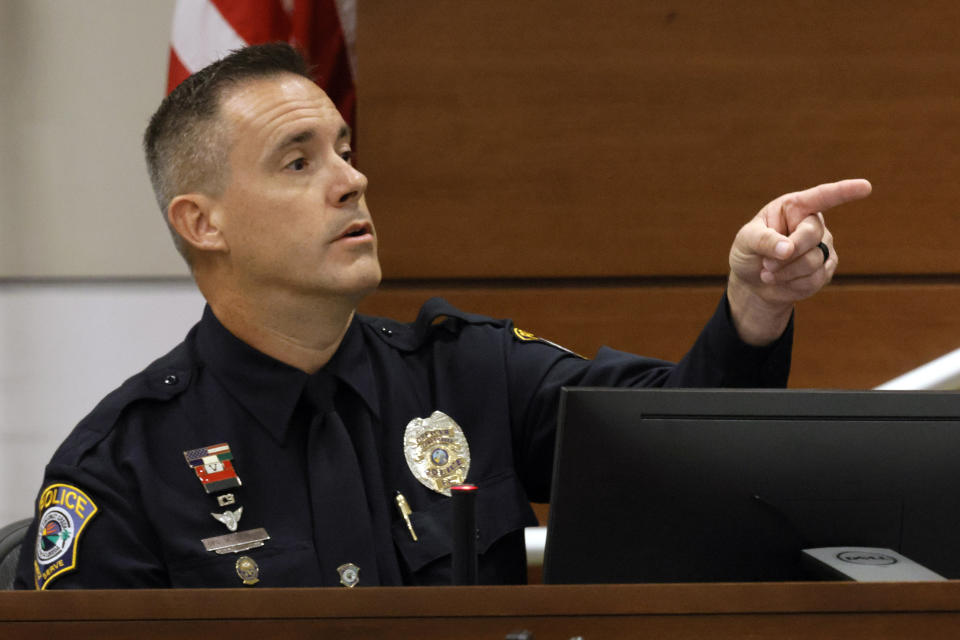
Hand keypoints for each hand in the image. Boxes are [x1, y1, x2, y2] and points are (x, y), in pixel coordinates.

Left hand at [727, 179, 871, 344]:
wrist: (754, 281)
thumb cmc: (749, 252)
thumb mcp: (745, 241)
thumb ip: (763, 240)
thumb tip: (787, 249)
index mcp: (795, 207)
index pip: (822, 196)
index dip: (844, 191)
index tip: (865, 187)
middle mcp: (813, 223)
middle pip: (811, 235)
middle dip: (787, 253)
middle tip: (766, 265)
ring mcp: (823, 246)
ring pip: (813, 262)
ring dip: (785, 272)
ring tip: (768, 273)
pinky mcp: (826, 269)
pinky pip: (814, 279)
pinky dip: (791, 284)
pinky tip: (781, 281)